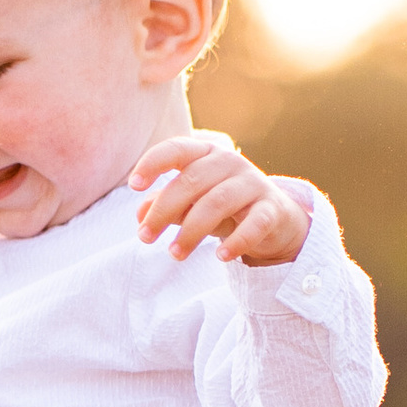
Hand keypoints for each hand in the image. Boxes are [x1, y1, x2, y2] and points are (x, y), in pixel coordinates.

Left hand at [130, 132, 309, 267]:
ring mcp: (253, 183)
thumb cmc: (223, 207)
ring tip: (175, 254)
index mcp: (206, 154)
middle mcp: (230, 162)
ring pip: (217, 203)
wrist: (273, 220)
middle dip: (163, 211)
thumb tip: (140, 215)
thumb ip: (166, 206)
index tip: (133, 185)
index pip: (177, 149)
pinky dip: (237, 241)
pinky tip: (221, 257)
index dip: (153, 163)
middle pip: (192, 182)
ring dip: (192, 231)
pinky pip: (254, 224)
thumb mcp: (191, 204)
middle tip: (145, 238)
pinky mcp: (272, 209)